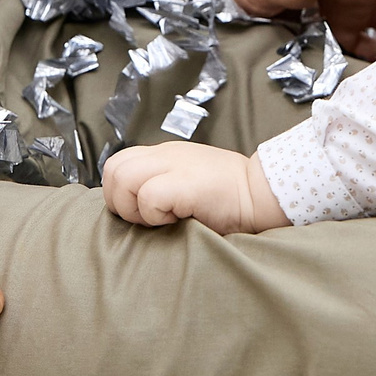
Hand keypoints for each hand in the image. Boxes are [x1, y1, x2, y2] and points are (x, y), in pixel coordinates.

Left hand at [103, 142, 287, 233]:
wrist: (263, 193)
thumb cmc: (229, 198)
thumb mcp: (188, 181)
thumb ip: (161, 184)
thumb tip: (132, 209)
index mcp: (164, 155)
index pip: (116, 164)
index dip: (119, 194)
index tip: (141, 214)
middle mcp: (165, 155)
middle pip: (112, 169)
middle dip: (120, 202)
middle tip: (147, 219)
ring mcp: (175, 165)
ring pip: (123, 179)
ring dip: (135, 209)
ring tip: (161, 219)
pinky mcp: (186, 183)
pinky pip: (148, 196)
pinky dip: (155, 215)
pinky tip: (177, 220)